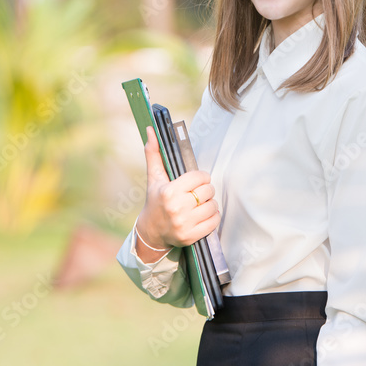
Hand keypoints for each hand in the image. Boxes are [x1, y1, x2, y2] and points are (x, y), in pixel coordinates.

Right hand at [135, 126, 219, 260]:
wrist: (151, 232)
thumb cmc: (155, 200)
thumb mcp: (154, 177)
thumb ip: (153, 153)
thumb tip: (151, 129)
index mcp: (169, 191)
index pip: (199, 177)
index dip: (201, 177)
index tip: (197, 179)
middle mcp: (177, 208)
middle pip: (208, 190)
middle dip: (205, 189)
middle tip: (197, 192)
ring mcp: (184, 224)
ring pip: (213, 206)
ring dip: (210, 203)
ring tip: (199, 203)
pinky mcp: (191, 236)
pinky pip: (214, 221)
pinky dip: (212, 216)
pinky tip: (202, 214)